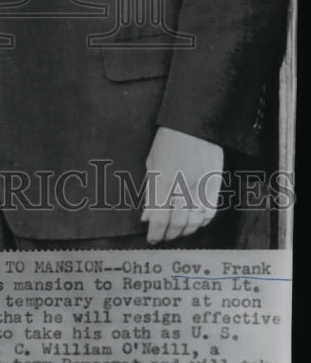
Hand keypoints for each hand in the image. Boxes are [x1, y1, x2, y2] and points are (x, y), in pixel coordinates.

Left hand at [142, 126, 223, 243]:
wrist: (194, 123)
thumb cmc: (168, 140)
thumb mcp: (152, 163)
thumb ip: (150, 192)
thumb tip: (147, 217)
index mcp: (164, 179)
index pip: (160, 217)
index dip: (156, 232)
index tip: (152, 238)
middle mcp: (184, 185)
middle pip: (178, 222)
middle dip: (169, 234)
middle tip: (163, 237)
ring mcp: (202, 185)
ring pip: (196, 221)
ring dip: (185, 231)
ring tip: (177, 232)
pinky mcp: (215, 184)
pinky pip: (211, 211)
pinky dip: (203, 222)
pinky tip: (195, 223)